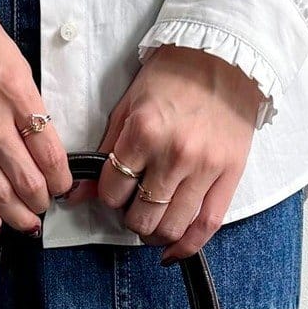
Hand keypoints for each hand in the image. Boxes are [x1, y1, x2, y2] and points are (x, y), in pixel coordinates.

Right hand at [0, 12, 71, 232]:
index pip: (49, 151)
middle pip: (25, 177)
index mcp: (14, 91)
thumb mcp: (14, 60)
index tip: (63, 186)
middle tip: (45, 206)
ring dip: (16, 212)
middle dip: (41, 200)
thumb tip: (41, 142)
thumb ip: (28, 103)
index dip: (61, 178)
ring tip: (27, 221)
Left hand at [69, 48, 262, 260]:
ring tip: (152, 225)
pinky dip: (187, 247)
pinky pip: (207, 226)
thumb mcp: (128, 106)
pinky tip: (172, 252)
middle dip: (131, 219)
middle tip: (134, 208)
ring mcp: (205, 167)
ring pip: (171, 228)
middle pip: (141, 218)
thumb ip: (106, 151)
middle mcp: (174, 154)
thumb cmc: (173, 77)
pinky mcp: (230, 175)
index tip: (116, 191)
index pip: (113, 192)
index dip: (109, 197)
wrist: (226, 56)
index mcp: (144, 132)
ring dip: (155, 235)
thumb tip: (77, 194)